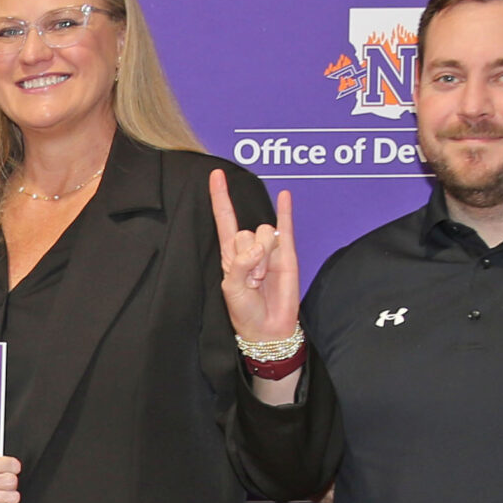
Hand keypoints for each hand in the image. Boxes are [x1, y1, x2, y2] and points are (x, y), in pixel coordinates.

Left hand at [211, 170, 299, 343]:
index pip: (224, 219)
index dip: (219, 198)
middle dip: (249, 255)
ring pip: (265, 232)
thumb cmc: (245, 311)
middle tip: (252, 280)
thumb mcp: (232, 290)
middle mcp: (248, 247)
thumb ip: (241, 265)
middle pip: (246, 230)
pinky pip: (285, 226)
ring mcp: (268, 248)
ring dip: (264, 256)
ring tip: (264, 278)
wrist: (269, 327)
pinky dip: (285, 210)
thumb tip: (259, 247)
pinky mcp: (287, 253)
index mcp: (230, 254)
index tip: (214, 174)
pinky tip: (284, 195)